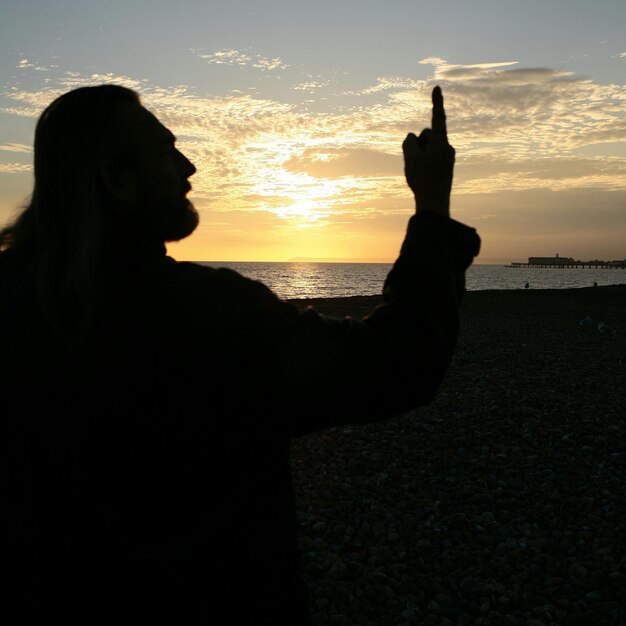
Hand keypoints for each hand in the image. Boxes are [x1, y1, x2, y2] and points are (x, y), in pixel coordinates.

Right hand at [402, 86, 454, 216]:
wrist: (435, 204)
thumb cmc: (423, 181)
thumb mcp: (410, 158)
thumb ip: (409, 142)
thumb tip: (412, 137)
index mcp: (441, 143)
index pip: (438, 117)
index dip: (436, 102)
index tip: (437, 87)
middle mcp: (447, 148)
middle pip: (426, 136)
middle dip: (418, 144)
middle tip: (415, 163)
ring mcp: (447, 158)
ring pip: (427, 148)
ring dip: (419, 155)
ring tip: (418, 172)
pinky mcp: (444, 167)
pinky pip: (429, 158)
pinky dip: (422, 164)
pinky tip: (421, 178)